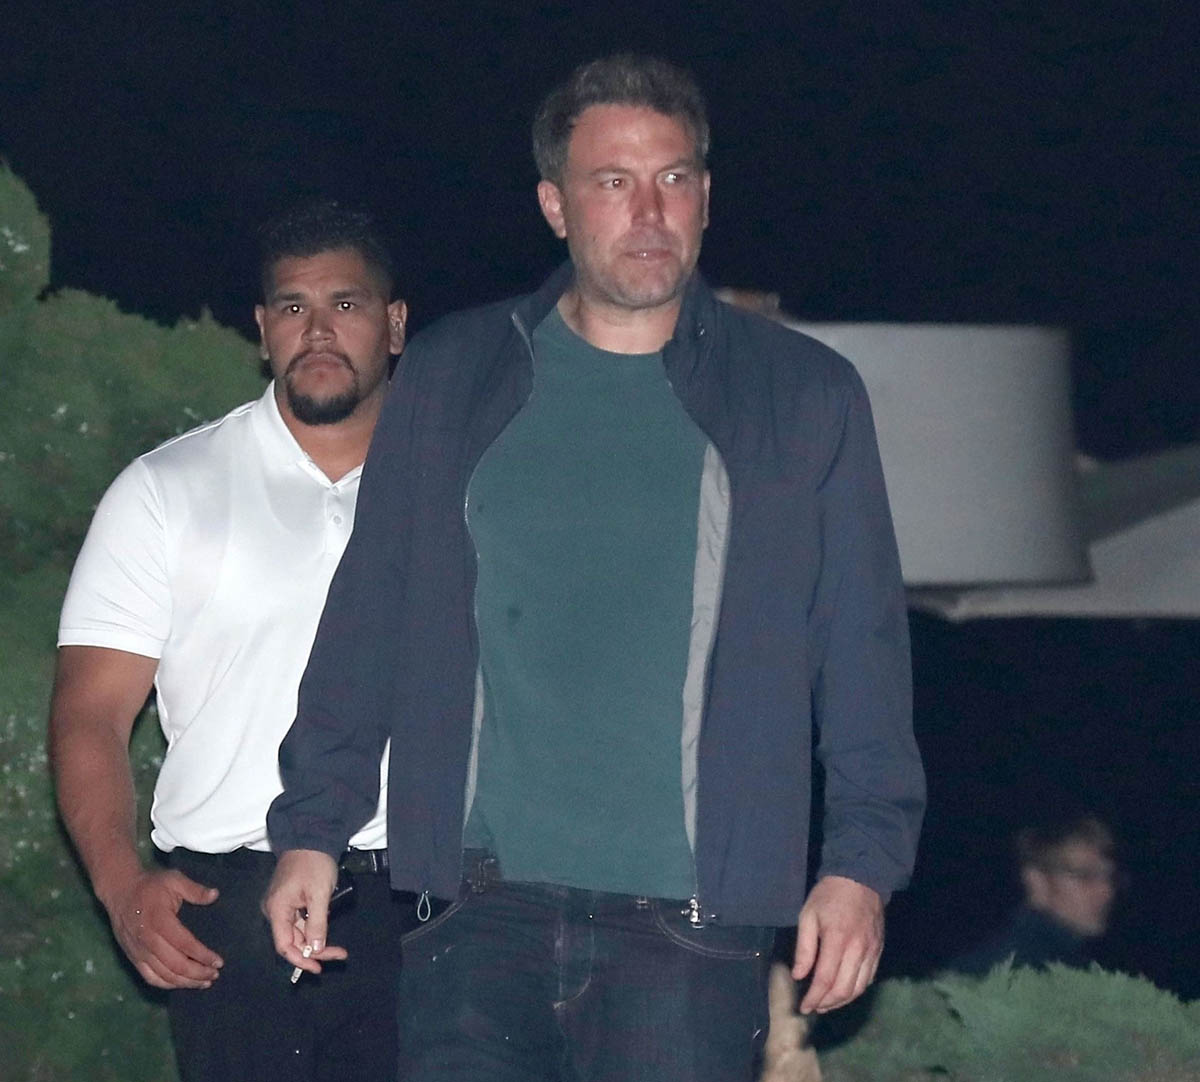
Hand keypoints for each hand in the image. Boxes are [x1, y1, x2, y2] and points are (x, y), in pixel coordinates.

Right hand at [104, 868, 221, 988]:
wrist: (119, 890)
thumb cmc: (150, 884)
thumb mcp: (174, 879)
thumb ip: (195, 890)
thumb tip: (216, 895)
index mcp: (160, 921)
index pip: (185, 945)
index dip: (203, 956)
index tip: (219, 962)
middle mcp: (148, 941)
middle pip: (176, 965)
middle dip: (198, 973)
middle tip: (215, 975)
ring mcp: (139, 952)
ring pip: (164, 975)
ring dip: (185, 982)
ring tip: (204, 982)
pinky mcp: (132, 957)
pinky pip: (150, 977)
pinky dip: (167, 984)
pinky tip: (181, 984)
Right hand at [261, 849, 346, 975]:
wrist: (311, 836)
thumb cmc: (314, 862)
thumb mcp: (320, 894)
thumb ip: (317, 924)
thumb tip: (316, 950)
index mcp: (276, 909)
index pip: (284, 946)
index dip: (301, 959)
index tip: (320, 967)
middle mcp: (274, 910)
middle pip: (292, 941)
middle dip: (314, 951)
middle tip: (339, 955)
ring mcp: (281, 905)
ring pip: (298, 933)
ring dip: (316, 941)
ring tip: (338, 949)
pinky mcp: (290, 900)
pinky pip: (300, 921)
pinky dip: (314, 929)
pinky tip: (327, 933)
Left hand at [793, 875, 883, 1013]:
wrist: (861, 878)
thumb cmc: (829, 895)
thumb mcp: (808, 915)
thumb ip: (804, 948)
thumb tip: (799, 976)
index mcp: (838, 940)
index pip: (826, 979)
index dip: (814, 997)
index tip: (804, 1007)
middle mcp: (858, 950)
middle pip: (844, 989)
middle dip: (827, 1003)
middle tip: (814, 1007)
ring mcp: (872, 952)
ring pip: (858, 988)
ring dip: (842, 1001)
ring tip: (826, 1004)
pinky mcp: (879, 951)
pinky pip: (869, 979)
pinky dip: (856, 990)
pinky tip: (844, 991)